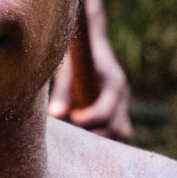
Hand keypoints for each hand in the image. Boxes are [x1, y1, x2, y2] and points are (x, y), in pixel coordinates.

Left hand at [47, 0, 132, 139]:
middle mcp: (121, 96)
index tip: (71, 118)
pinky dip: (103, 137)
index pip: (106, 112)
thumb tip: (55, 115)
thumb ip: (62, 92)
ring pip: (121, 133)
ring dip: (101, 138)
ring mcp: (120, 104)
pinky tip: (83, 135)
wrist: (87, 39)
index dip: (88, 120)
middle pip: (118, 129)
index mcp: (113, 82)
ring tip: (79, 135)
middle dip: (96, 135)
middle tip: (74, 133)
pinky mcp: (116, 111)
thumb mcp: (67, 69)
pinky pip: (117, 132)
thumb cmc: (74, 53)